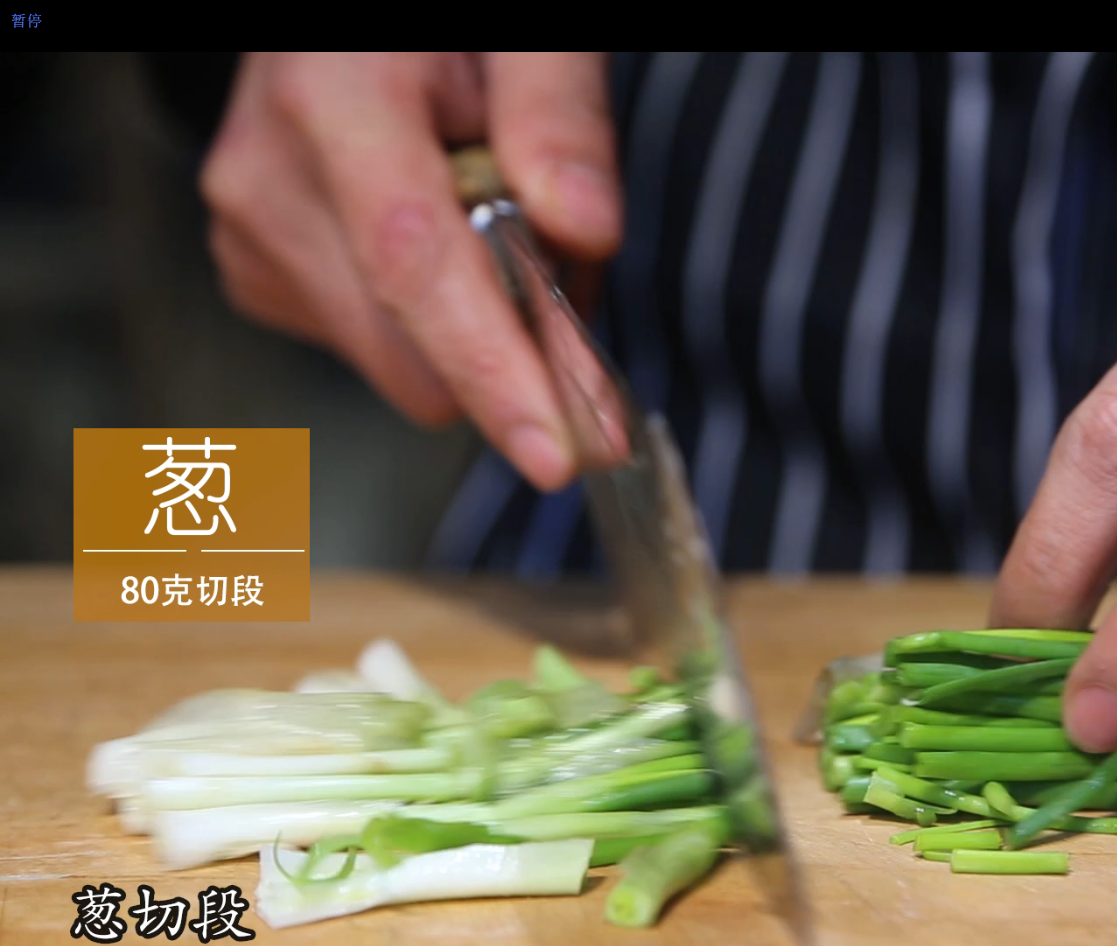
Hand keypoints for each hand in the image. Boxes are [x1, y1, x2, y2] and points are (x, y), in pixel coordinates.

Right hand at [200, 52, 621, 490]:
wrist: (347, 30)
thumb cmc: (448, 30)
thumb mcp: (531, 34)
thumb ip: (559, 116)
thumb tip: (584, 226)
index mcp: (333, 98)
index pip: (413, 264)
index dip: (491, 371)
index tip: (557, 451)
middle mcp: (268, 175)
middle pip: (413, 350)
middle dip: (518, 350)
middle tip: (565, 258)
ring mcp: (250, 233)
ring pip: (405, 368)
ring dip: (480, 331)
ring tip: (490, 217)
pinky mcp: (257, 276)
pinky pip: (381, 353)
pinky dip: (435, 325)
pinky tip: (443, 237)